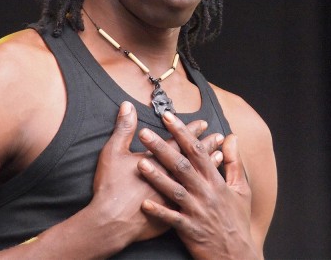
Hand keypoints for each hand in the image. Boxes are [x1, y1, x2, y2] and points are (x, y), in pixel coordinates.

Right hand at [88, 102, 218, 247]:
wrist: (110, 225)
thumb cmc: (110, 188)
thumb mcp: (113, 153)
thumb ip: (123, 128)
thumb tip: (127, 105)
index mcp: (158, 161)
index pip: (179, 141)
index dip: (191, 131)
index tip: (204, 123)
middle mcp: (170, 177)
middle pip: (193, 158)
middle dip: (207, 146)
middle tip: (219, 136)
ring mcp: (173, 197)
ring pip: (197, 178)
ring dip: (209, 166)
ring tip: (221, 156)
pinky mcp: (173, 214)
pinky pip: (194, 199)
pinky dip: (202, 189)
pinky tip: (209, 186)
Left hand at [137, 111, 257, 259]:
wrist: (238, 255)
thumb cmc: (237, 220)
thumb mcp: (242, 189)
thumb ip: (234, 161)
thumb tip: (231, 137)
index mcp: (217, 180)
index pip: (198, 151)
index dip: (183, 133)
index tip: (168, 118)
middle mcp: (206, 193)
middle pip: (182, 165)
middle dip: (163, 147)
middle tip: (145, 133)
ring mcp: (198, 212)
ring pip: (175, 190)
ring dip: (157, 176)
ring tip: (140, 162)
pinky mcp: (190, 231)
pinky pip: (172, 219)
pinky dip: (159, 211)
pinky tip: (145, 203)